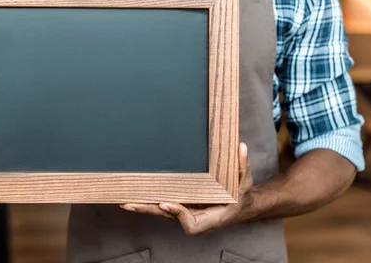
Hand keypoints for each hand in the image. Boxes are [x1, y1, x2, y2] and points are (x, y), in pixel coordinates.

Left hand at [120, 143, 254, 235]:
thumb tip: (240, 147)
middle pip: (168, 216)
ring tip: (124, 199)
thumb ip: (242, 166)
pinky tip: (135, 193)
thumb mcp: (245, 182)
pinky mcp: (181, 204)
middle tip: (128, 203)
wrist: (240, 207)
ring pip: (162, 211)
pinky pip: (163, 203)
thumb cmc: (242, 196)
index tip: (167, 202)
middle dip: (148, 210)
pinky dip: (150, 199)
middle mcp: (195, 217)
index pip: (190, 222)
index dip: (177, 214)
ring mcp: (186, 212)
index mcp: (211, 218)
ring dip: (143, 205)